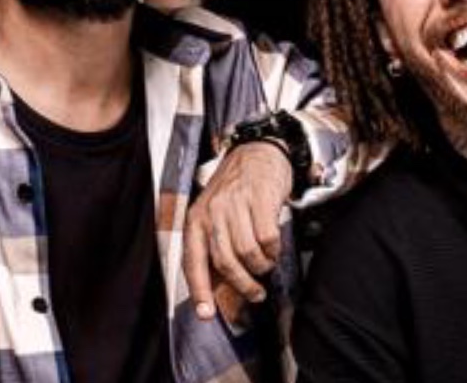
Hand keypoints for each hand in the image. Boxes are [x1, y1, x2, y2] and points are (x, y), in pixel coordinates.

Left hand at [183, 141, 293, 322]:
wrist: (257, 152)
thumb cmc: (235, 191)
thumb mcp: (214, 215)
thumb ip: (213, 246)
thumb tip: (217, 287)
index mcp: (196, 219)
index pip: (193, 262)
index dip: (199, 291)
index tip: (206, 315)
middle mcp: (212, 211)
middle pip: (225, 262)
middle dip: (243, 285)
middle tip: (255, 293)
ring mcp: (236, 203)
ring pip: (248, 253)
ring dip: (261, 267)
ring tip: (265, 265)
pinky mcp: (260, 198)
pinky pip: (268, 238)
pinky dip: (273, 250)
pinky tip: (274, 248)